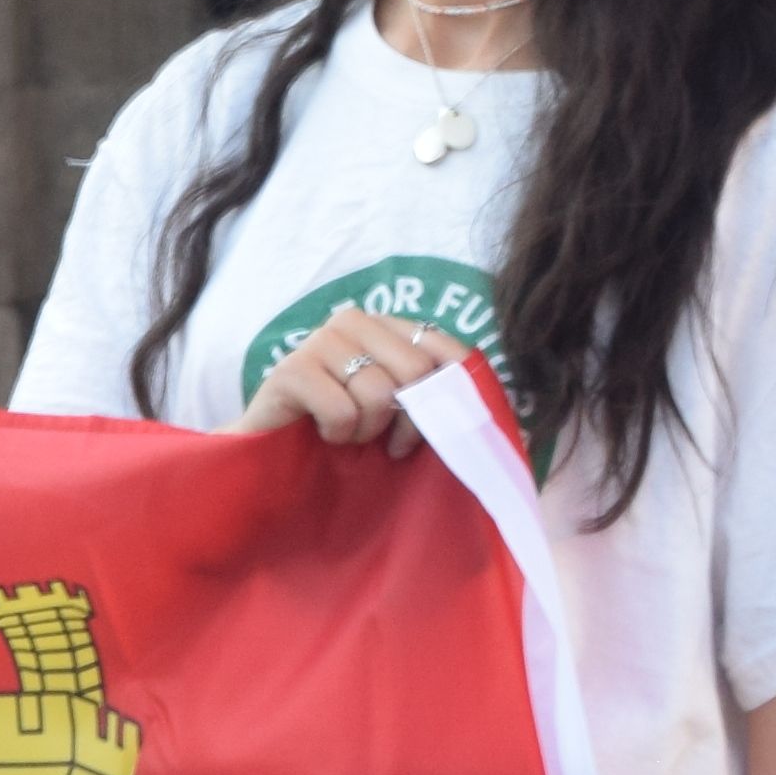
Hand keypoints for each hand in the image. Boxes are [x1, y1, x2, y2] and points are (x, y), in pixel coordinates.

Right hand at [240, 306, 473, 456]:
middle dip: (408, 420)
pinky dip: (338, 434)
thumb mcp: (402, 412)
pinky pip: (343, 410)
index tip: (433, 434)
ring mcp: (320, 340)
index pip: (447, 350)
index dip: (450, 397)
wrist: (275, 453)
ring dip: (367, 430)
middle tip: (387, 443)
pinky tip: (322, 431)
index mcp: (388, 324)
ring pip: (379, 393)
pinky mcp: (291, 369)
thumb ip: (438, 397)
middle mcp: (354, 321)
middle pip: (416, 370)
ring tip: (347, 433)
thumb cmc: (347, 432)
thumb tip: (500, 416)